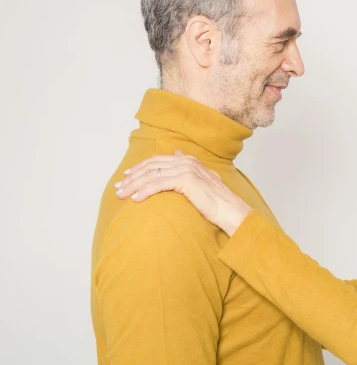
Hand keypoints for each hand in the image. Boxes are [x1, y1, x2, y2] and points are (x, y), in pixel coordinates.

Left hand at [114, 150, 252, 235]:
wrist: (231, 211)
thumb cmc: (217, 202)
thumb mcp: (201, 181)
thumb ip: (186, 168)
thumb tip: (176, 153)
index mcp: (189, 160)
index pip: (157, 161)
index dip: (139, 168)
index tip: (125, 177)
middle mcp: (187, 161)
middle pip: (151, 166)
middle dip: (132, 177)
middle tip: (117, 188)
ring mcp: (187, 169)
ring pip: (152, 174)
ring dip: (133, 185)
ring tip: (121, 195)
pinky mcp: (186, 180)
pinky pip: (159, 184)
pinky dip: (145, 190)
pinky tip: (136, 199)